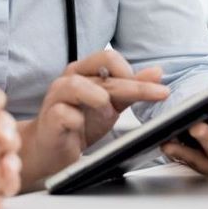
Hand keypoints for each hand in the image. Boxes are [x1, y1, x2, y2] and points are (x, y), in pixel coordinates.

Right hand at [16, 50, 168, 191]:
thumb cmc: (79, 123)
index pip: (111, 59)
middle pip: (102, 71)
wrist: (51, 150)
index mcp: (83, 71)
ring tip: (109, 114)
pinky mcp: (49, 118)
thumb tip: (157, 72)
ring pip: (76, 85)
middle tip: (158, 94)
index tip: (158, 89)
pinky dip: (77, 120)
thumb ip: (131, 88)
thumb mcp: (111, 104)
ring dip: (99, 99)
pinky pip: (65, 114)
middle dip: (134, 85)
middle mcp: (69, 79)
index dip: (134, 72)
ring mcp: (56, 97)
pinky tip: (81, 127)